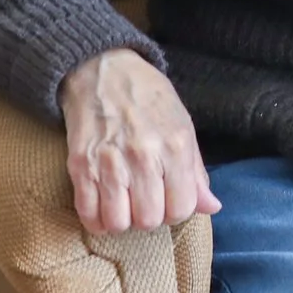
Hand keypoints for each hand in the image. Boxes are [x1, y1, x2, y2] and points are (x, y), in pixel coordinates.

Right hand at [57, 48, 220, 232]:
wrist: (103, 69)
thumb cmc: (148, 97)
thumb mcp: (183, 125)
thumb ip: (196, 171)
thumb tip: (211, 207)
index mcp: (175, 146)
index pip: (182, 208)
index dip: (176, 210)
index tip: (168, 199)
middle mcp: (144, 156)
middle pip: (149, 220)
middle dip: (149, 216)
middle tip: (145, 199)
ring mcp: (110, 161)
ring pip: (118, 222)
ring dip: (122, 220)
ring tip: (124, 204)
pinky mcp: (80, 164)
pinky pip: (88, 213)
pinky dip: (96, 219)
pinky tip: (103, 208)